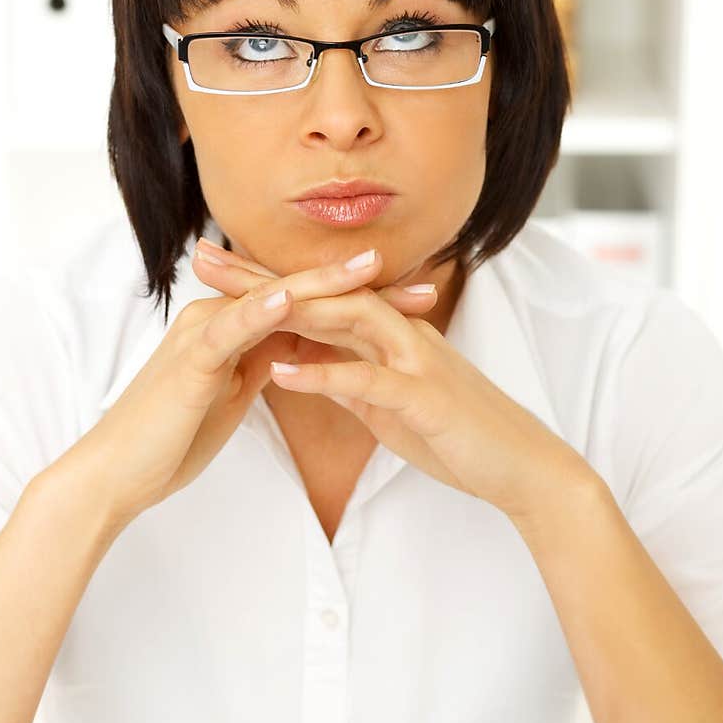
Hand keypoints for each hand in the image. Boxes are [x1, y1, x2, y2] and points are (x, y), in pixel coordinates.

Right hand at [57, 241, 434, 533]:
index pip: (309, 304)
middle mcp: (220, 317)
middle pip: (301, 292)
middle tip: (424, 281)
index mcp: (234, 326)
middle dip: (363, 287)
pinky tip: (295, 298)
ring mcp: (205, 333)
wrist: (117, 472)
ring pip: (273, 298)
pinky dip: (263, 311)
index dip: (364, 302)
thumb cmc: (170, 437)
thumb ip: (260, 363)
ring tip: (370, 267)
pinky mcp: (191, 358)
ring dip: (323, 282)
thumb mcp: (231, 394)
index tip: (416, 303)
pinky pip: (233, 328)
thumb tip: (294, 349)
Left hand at [195, 239, 588, 522]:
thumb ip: (353, 380)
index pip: (319, 297)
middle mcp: (400, 333)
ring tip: (230, 298)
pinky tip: (280, 371)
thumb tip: (313, 370)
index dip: (265, 281)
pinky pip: (366, 379)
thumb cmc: (458, 434)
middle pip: (321, 292)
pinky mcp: (422, 395)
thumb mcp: (391, 405)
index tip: (212, 269)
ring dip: (286, 306)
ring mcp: (413, 359)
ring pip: (344, 319)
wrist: (522, 465)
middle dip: (260, 276)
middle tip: (200, 257)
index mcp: (389, 335)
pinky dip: (323, 373)